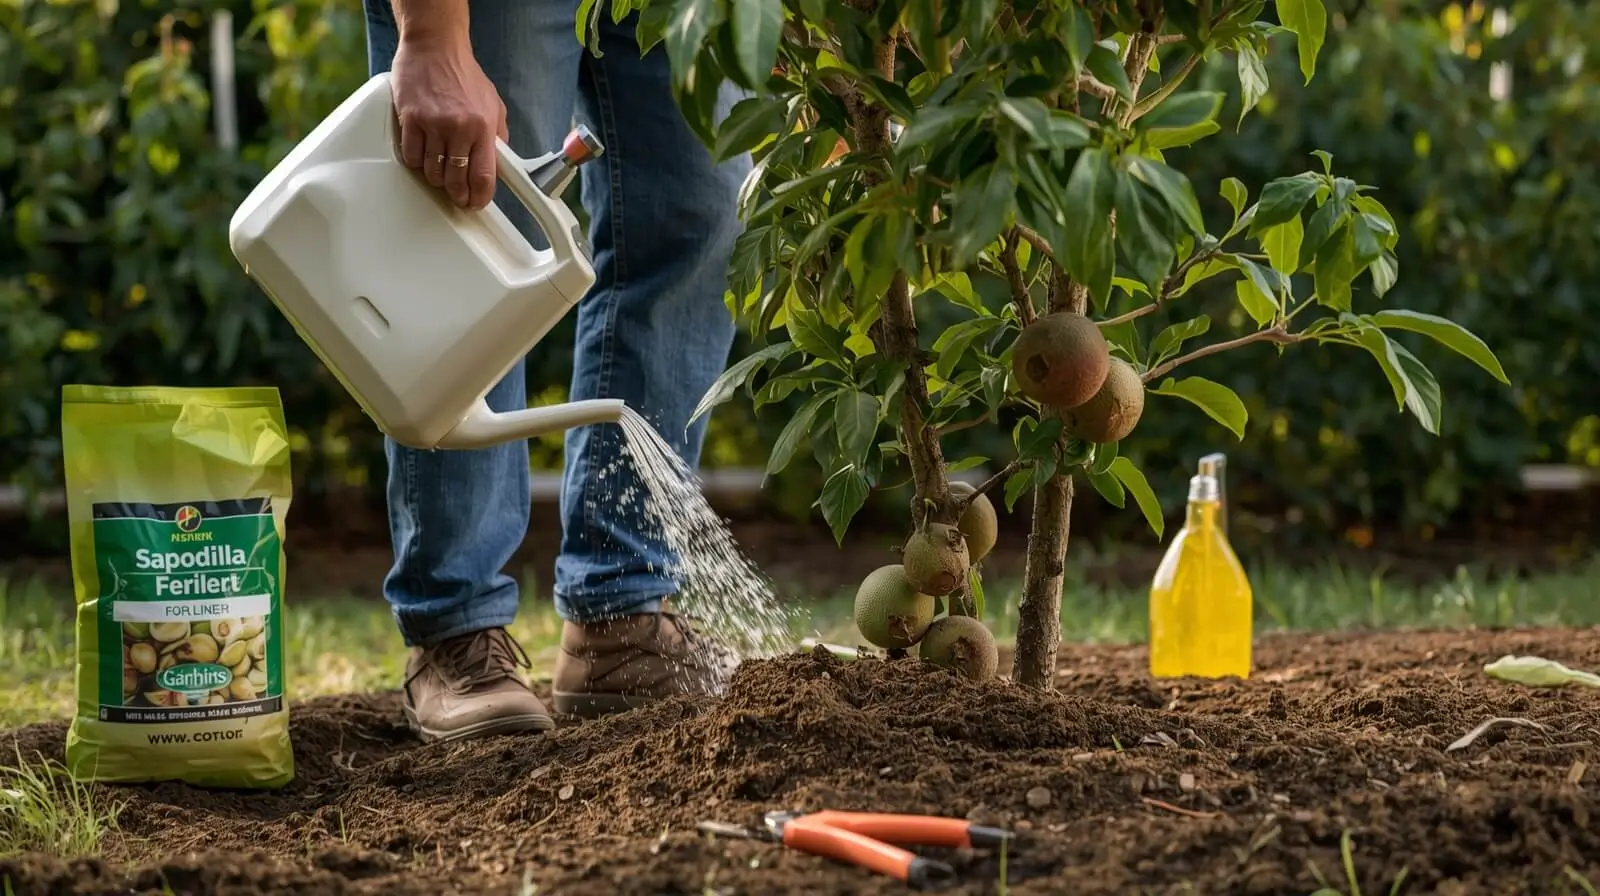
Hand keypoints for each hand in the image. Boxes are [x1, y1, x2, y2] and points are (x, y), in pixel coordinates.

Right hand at [389, 35, 507, 209]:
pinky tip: (423, 157)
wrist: (435, 46)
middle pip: (456, 180)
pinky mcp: (410, 119)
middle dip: (457, 194)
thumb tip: (499, 164)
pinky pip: (411, 156)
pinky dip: (417, 162)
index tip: (476, 203)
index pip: (484, 176)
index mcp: (482, 126)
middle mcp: (458, 127)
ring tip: (440, 172)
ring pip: (432, 172)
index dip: (479, 197)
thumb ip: (497, 135)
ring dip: (436, 178)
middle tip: (457, 196)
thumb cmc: (463, 73)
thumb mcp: (493, 104)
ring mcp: (432, 124)